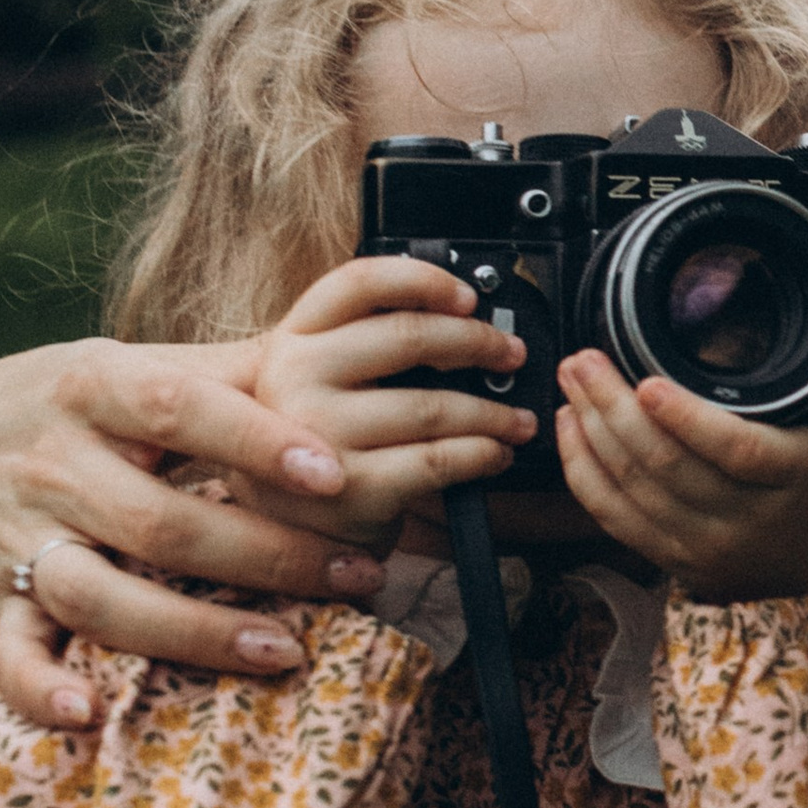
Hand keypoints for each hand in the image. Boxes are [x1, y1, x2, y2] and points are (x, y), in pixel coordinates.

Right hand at [0, 331, 401, 731]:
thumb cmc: (81, 398)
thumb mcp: (139, 362)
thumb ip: (233, 369)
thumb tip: (347, 361)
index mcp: (93, 388)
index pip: (177, 409)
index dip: (256, 442)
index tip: (335, 475)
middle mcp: (53, 465)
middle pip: (159, 521)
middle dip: (267, 556)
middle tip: (359, 575)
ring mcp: (21, 538)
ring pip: (99, 596)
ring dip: (194, 632)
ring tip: (286, 649)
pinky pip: (9, 652)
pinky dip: (40, 688)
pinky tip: (91, 713)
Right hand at [247, 259, 538, 543]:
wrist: (289, 527)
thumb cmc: (319, 444)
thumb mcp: (320, 380)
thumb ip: (365, 340)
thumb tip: (465, 316)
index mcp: (290, 339)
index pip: (359, 283)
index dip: (424, 280)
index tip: (469, 297)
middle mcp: (294, 378)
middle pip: (409, 336)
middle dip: (478, 343)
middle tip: (510, 355)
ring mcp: (320, 435)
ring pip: (434, 405)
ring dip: (494, 412)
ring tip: (517, 419)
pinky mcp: (352, 488)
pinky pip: (440, 459)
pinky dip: (482, 453)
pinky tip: (495, 453)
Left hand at [554, 336, 807, 596]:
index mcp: (794, 478)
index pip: (735, 451)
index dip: (687, 419)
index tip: (647, 382)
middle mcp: (746, 518)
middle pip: (665, 466)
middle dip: (612, 408)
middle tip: (585, 360)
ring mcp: (704, 545)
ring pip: (632, 490)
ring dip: (591, 431)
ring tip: (573, 380)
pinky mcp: (673, 560)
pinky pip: (613, 519)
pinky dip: (582, 473)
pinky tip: (571, 429)